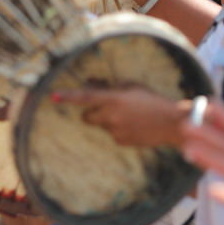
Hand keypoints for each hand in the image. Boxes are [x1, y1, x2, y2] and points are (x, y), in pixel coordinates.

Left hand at [53, 86, 186, 146]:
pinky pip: (113, 134)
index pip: (85, 97)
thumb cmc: (151, 99)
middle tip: (106, 106)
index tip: (52, 96)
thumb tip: (92, 82)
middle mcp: (111, 116)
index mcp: (113, 99)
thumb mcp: (131, 86)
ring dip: (109, 119)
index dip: (68, 97)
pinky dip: (119, 129)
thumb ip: (109, 85)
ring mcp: (115, 131)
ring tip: (129, 115)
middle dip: (91, 112)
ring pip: (102, 125)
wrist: (170, 123)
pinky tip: (134, 125)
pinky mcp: (121, 142)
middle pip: (87, 117)